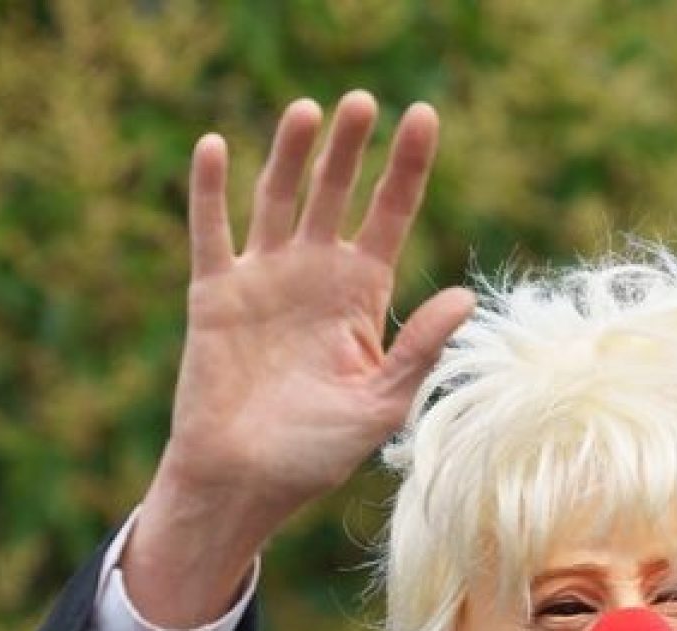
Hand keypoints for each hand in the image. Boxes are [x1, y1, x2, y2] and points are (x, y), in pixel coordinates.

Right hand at [127, 92, 475, 626]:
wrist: (245, 483)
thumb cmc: (316, 454)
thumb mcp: (380, 405)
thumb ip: (418, 349)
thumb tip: (466, 297)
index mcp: (361, 294)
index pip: (390, 214)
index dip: (407, 167)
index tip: (424, 115)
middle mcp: (315, 275)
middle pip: (335, 193)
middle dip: (348, 149)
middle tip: (360, 102)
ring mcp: (264, 279)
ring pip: (278, 198)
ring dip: (290, 155)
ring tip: (306, 110)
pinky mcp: (215, 294)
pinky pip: (212, 232)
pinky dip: (210, 190)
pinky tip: (216, 146)